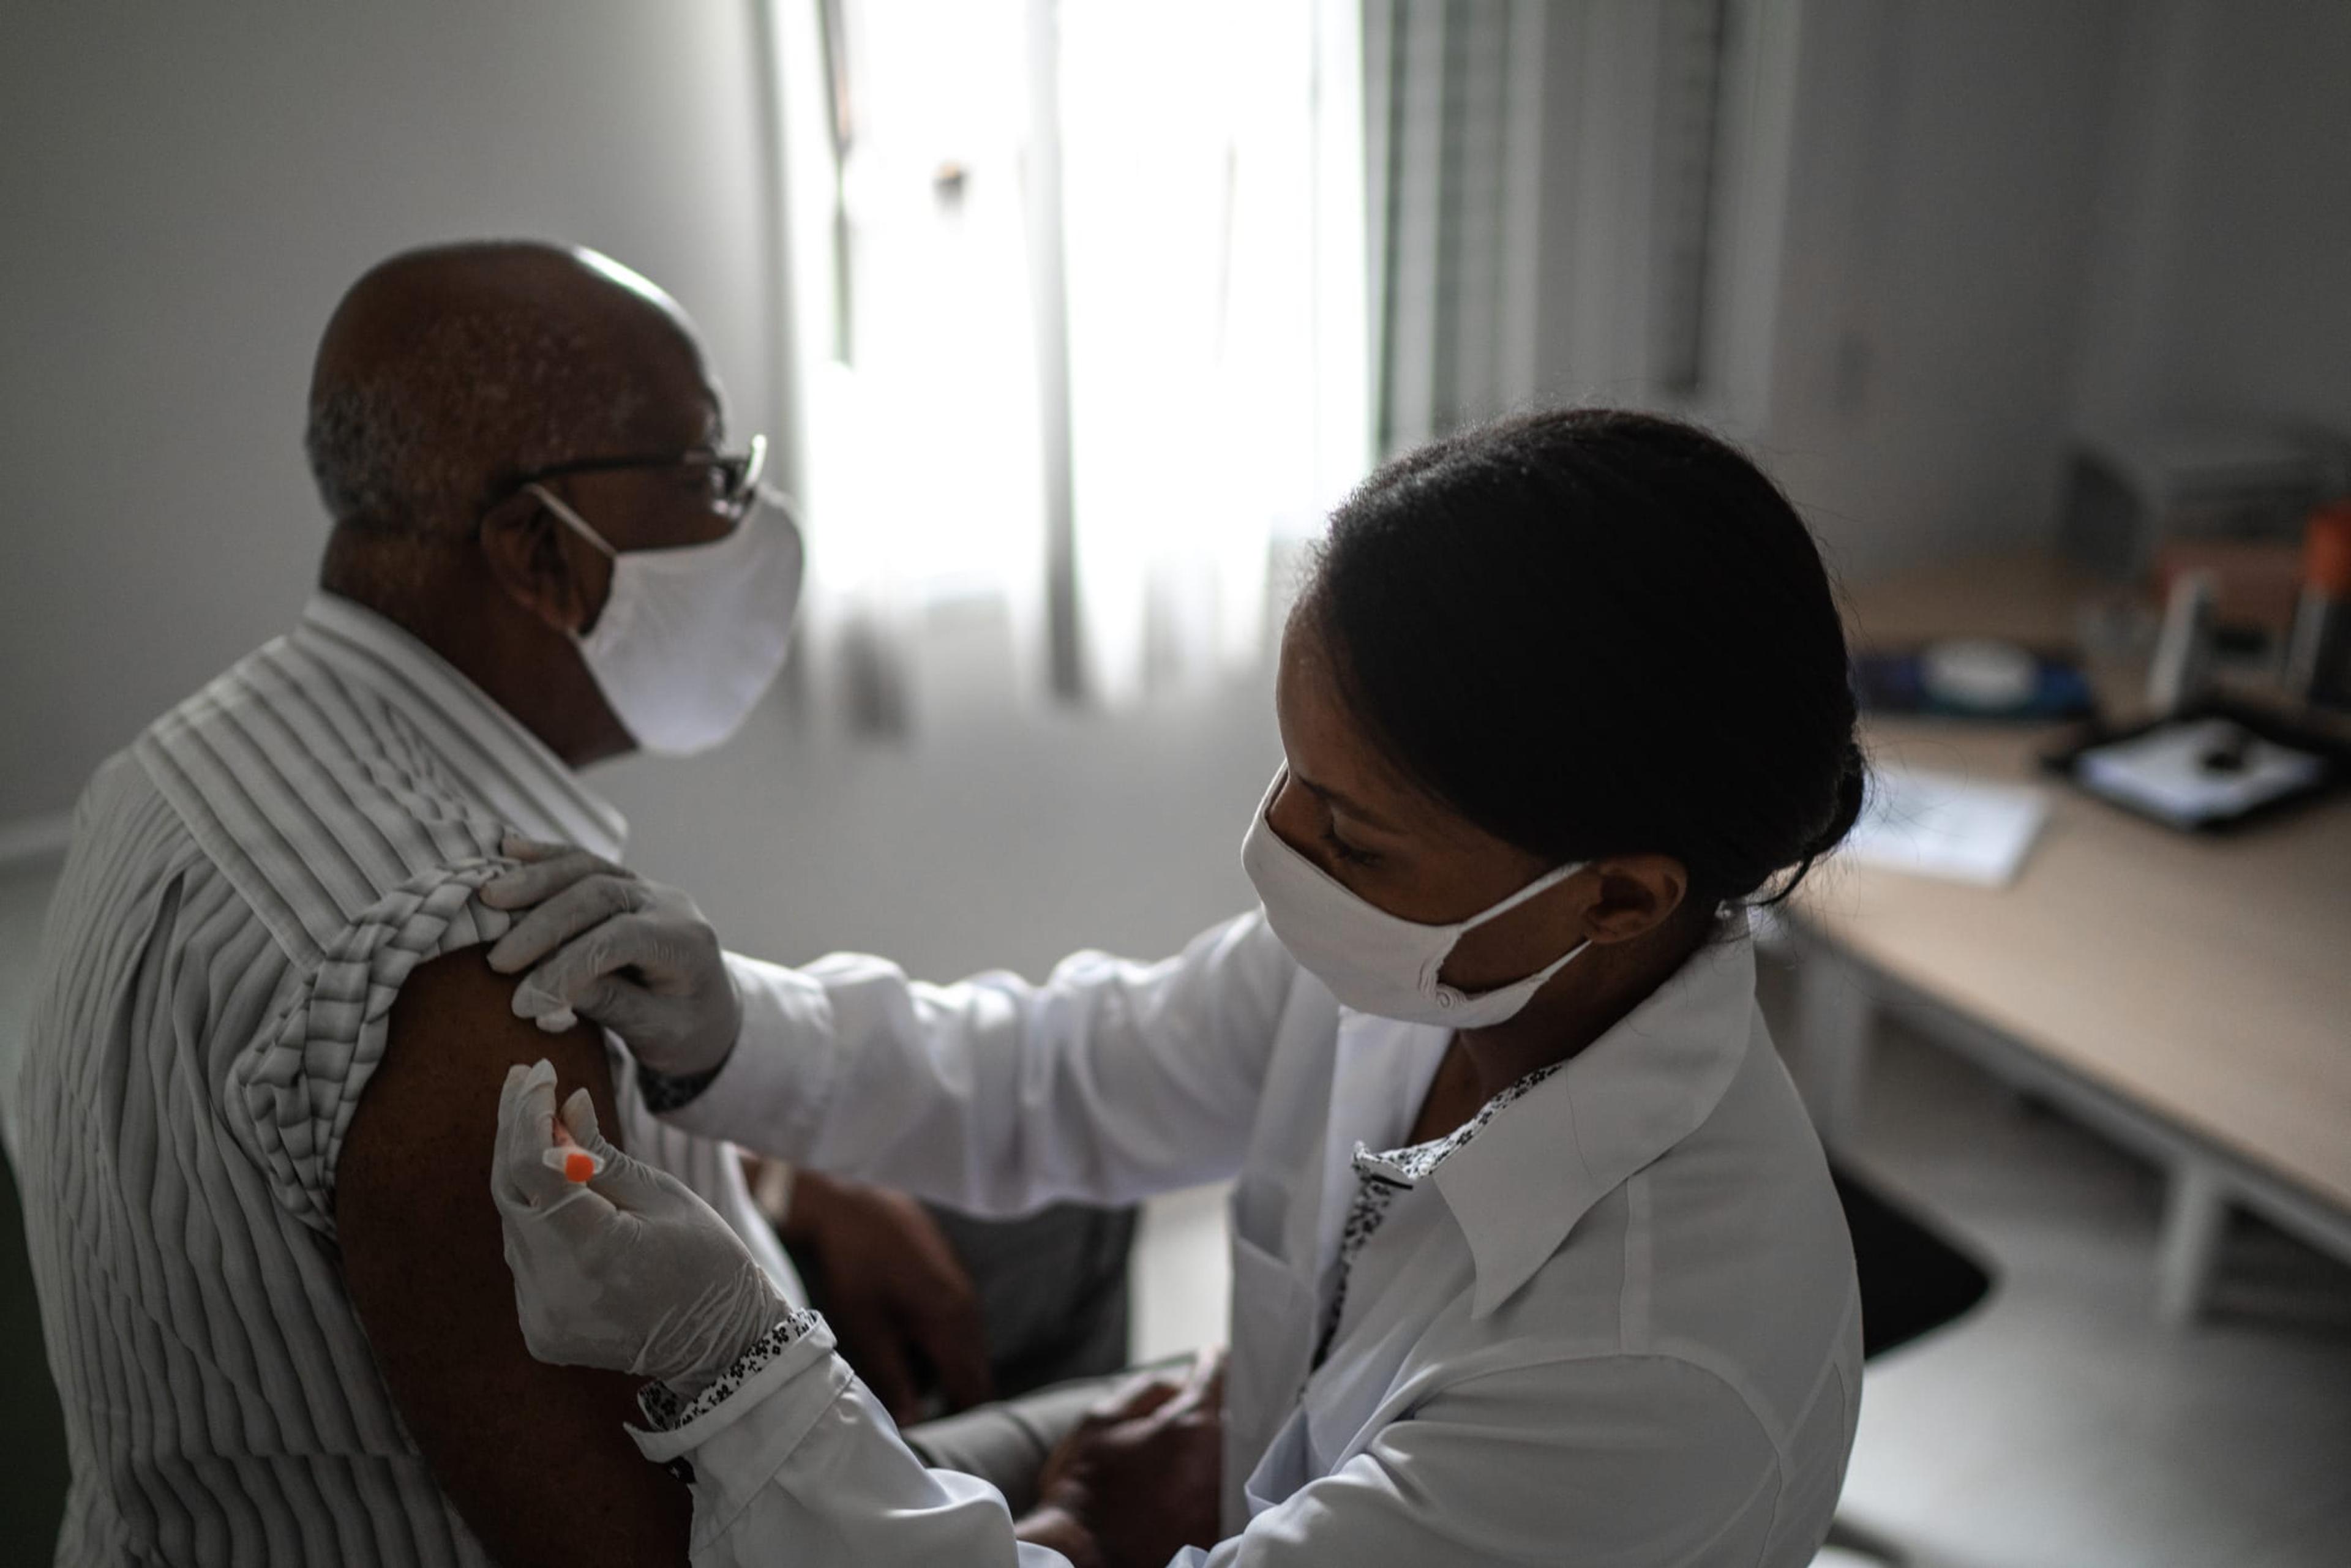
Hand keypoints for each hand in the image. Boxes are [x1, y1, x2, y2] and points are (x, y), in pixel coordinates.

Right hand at [481, 836, 742, 1076]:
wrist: (713, 1012)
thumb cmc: (687, 1030)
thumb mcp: (659, 1032)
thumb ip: (612, 1004)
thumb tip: (549, 985)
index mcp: (686, 943)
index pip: (620, 941)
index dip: (568, 967)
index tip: (525, 1002)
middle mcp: (668, 904)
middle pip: (600, 895)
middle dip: (544, 924)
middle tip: (498, 962)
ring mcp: (647, 888)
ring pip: (588, 869)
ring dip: (536, 880)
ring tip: (489, 897)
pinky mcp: (625, 884)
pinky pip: (584, 863)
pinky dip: (546, 858)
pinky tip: (508, 852)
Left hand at [492, 1059, 786, 1387]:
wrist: (721, 1346)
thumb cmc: (707, 1261)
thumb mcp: (663, 1196)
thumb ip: (600, 1154)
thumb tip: (562, 1104)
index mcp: (593, 1253)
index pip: (532, 1167)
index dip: (528, 1113)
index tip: (540, 1071)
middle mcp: (553, 1290)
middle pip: (510, 1191)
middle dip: (514, 1130)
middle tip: (524, 1079)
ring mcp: (540, 1316)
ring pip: (514, 1221)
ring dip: (523, 1170)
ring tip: (539, 1117)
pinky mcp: (538, 1329)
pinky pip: (524, 1255)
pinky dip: (535, 1214)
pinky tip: (552, 1183)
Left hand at [775, 1169, 994, 1422]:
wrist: (856, 1206)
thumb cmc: (855, 1268)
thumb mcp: (866, 1329)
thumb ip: (892, 1379)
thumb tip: (911, 1425)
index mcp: (950, 1324)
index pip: (972, 1388)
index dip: (958, 1418)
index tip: (936, 1437)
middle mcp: (967, 1309)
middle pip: (976, 1371)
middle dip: (954, 1398)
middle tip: (917, 1414)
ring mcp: (964, 1290)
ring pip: (968, 1347)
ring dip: (946, 1370)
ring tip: (906, 1379)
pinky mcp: (954, 1278)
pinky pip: (960, 1324)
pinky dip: (943, 1343)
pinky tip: (909, 1341)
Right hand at [1021, 1350, 1225, 1567]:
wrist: (1084, 1557)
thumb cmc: (1086, 1487)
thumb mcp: (1101, 1420)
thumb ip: (1148, 1389)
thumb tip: (1182, 1377)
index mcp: (1192, 1424)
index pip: (1220, 1376)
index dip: (1216, 1362)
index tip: (1213, 1357)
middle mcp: (1220, 1458)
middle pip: (1238, 1414)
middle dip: (1222, 1403)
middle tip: (1201, 1404)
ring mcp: (1225, 1495)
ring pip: (1239, 1452)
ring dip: (1224, 1440)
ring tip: (1193, 1445)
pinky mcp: (1222, 1525)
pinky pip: (1231, 1487)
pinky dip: (1221, 1475)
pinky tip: (1195, 1478)